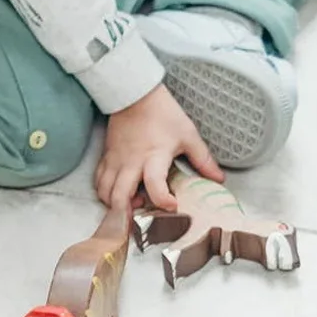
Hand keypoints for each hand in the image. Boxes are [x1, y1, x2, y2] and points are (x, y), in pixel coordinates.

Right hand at [95, 84, 222, 209]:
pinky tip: (115, 193)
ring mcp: (115, 161)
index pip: (155, 185)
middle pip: (119, 195)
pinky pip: (98, 179)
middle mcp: (131, 163)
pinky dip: (104, 191)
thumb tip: (218, 179)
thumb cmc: (163, 114)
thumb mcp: (188, 135)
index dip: (162, 200)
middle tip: (139, 220)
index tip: (172, 206)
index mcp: (154, 157)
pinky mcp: (106, 156)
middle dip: (126, 213)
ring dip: (113, 204)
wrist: (135, 96)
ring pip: (104, 191)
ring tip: (128, 206)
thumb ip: (203, 160)